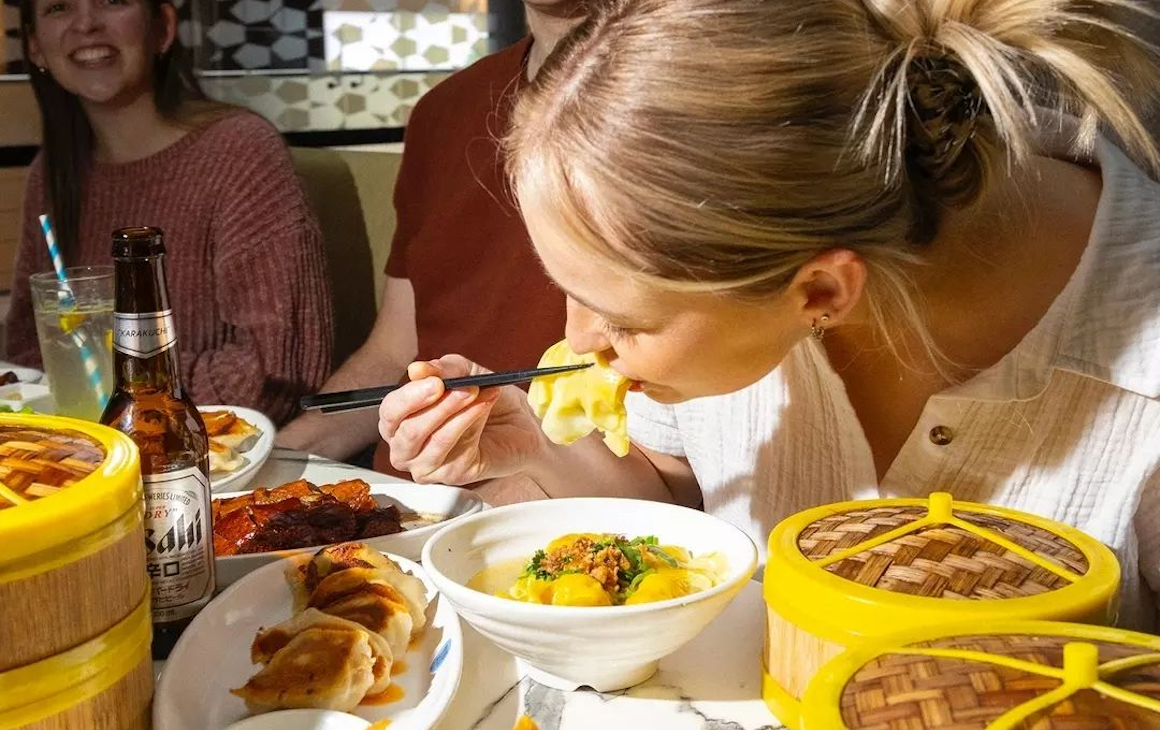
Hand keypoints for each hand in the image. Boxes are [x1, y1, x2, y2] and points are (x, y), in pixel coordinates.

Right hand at [378, 354, 545, 484]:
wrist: (520, 423)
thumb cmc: (485, 397)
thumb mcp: (467, 373)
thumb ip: (444, 369)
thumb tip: (417, 369)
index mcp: (400, 421)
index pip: (390, 413)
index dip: (410, 398)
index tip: (436, 383)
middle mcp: (407, 448)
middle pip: (408, 432)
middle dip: (440, 407)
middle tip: (466, 388)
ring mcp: (428, 466)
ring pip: (435, 443)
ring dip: (460, 414)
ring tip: (479, 394)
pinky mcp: (453, 476)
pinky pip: (458, 451)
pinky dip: (473, 424)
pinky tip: (485, 407)